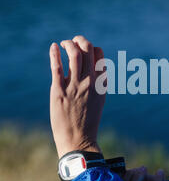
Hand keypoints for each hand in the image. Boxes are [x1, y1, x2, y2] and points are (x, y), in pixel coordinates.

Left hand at [49, 35, 106, 158]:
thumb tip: (97, 66)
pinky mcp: (59, 91)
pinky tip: (54, 47)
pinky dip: (55, 53)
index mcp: (101, 83)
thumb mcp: (99, 99)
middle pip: (88, 49)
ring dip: (69, 44)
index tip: (84, 50)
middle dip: (81, 40)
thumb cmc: (88, 121)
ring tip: (64, 44)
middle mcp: (90, 82)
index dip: (92, 48)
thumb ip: (99, 82)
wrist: (78, 140)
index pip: (99, 55)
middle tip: (74, 41)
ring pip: (74, 54)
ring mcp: (75, 86)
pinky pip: (57, 67)